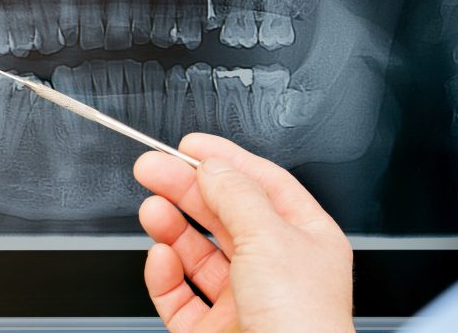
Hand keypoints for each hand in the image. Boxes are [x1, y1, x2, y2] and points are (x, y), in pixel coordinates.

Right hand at [133, 133, 354, 332]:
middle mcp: (277, 268)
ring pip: (198, 254)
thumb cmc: (302, 323)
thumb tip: (215, 165)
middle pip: (224, 214)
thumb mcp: (271, 238)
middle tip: (151, 168)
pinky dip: (166, 275)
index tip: (190, 145)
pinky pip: (181, 296)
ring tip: (151, 208)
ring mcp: (244, 301)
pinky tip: (160, 257)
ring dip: (171, 227)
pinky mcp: (215, 332)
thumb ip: (237, 195)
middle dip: (186, 188)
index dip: (226, 160)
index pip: (263, 185)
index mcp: (306, 239)